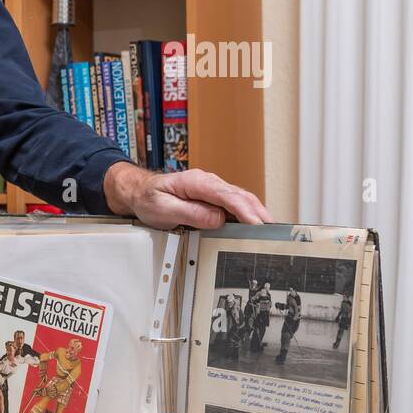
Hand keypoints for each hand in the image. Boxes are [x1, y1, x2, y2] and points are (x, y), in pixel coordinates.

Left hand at [103, 162, 272, 229]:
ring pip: (241, 200)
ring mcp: (212, 190)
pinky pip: (234, 205)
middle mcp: (208, 183)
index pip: (227, 196)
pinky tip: (255, 226)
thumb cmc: (148, 198)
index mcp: (197, 182)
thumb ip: (190, 213)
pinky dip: (247, 215)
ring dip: (256, 214)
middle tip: (273, 231)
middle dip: (259, 213)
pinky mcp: (213, 198)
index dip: (244, 210)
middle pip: (241, 196)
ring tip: (270, 231)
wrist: (139, 191)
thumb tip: (216, 219)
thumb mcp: (163, 208)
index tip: (256, 224)